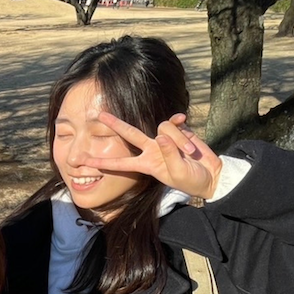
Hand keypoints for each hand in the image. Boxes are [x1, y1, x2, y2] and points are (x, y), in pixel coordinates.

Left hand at [84, 112, 223, 199]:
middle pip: (129, 134)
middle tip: (97, 114)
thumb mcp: (179, 172)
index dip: (101, 163)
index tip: (82, 161)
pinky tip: (187, 130)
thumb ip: (169, 155)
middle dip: (114, 123)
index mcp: (146, 164)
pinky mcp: (178, 130)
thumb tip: (161, 136)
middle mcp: (151, 149)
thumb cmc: (191, 180)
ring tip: (189, 153)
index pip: (119, 163)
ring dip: (178, 140)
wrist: (210, 175)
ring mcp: (164, 139)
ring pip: (163, 128)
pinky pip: (176, 123)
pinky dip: (182, 127)